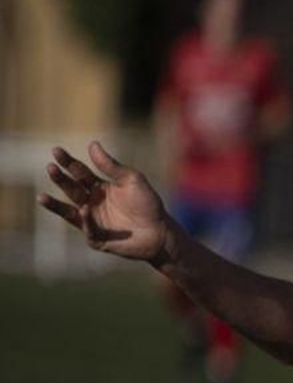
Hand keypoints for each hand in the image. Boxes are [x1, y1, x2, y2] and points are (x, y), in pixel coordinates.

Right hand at [37, 142, 171, 261]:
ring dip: (55, 205)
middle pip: (72, 189)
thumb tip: (92, 144)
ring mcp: (92, 221)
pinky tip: (84, 209)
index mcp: (99, 187)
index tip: (56, 151)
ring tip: (41, 197)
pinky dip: (86, 220)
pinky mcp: (97, 238)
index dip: (68, 162)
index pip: (80, 172)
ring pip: (69, 212)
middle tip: (50, 168)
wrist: (160, 231)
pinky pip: (88, 229)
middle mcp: (91, 203)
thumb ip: (111, 166)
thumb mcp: (131, 180)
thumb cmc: (148, 204)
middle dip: (61, 179)